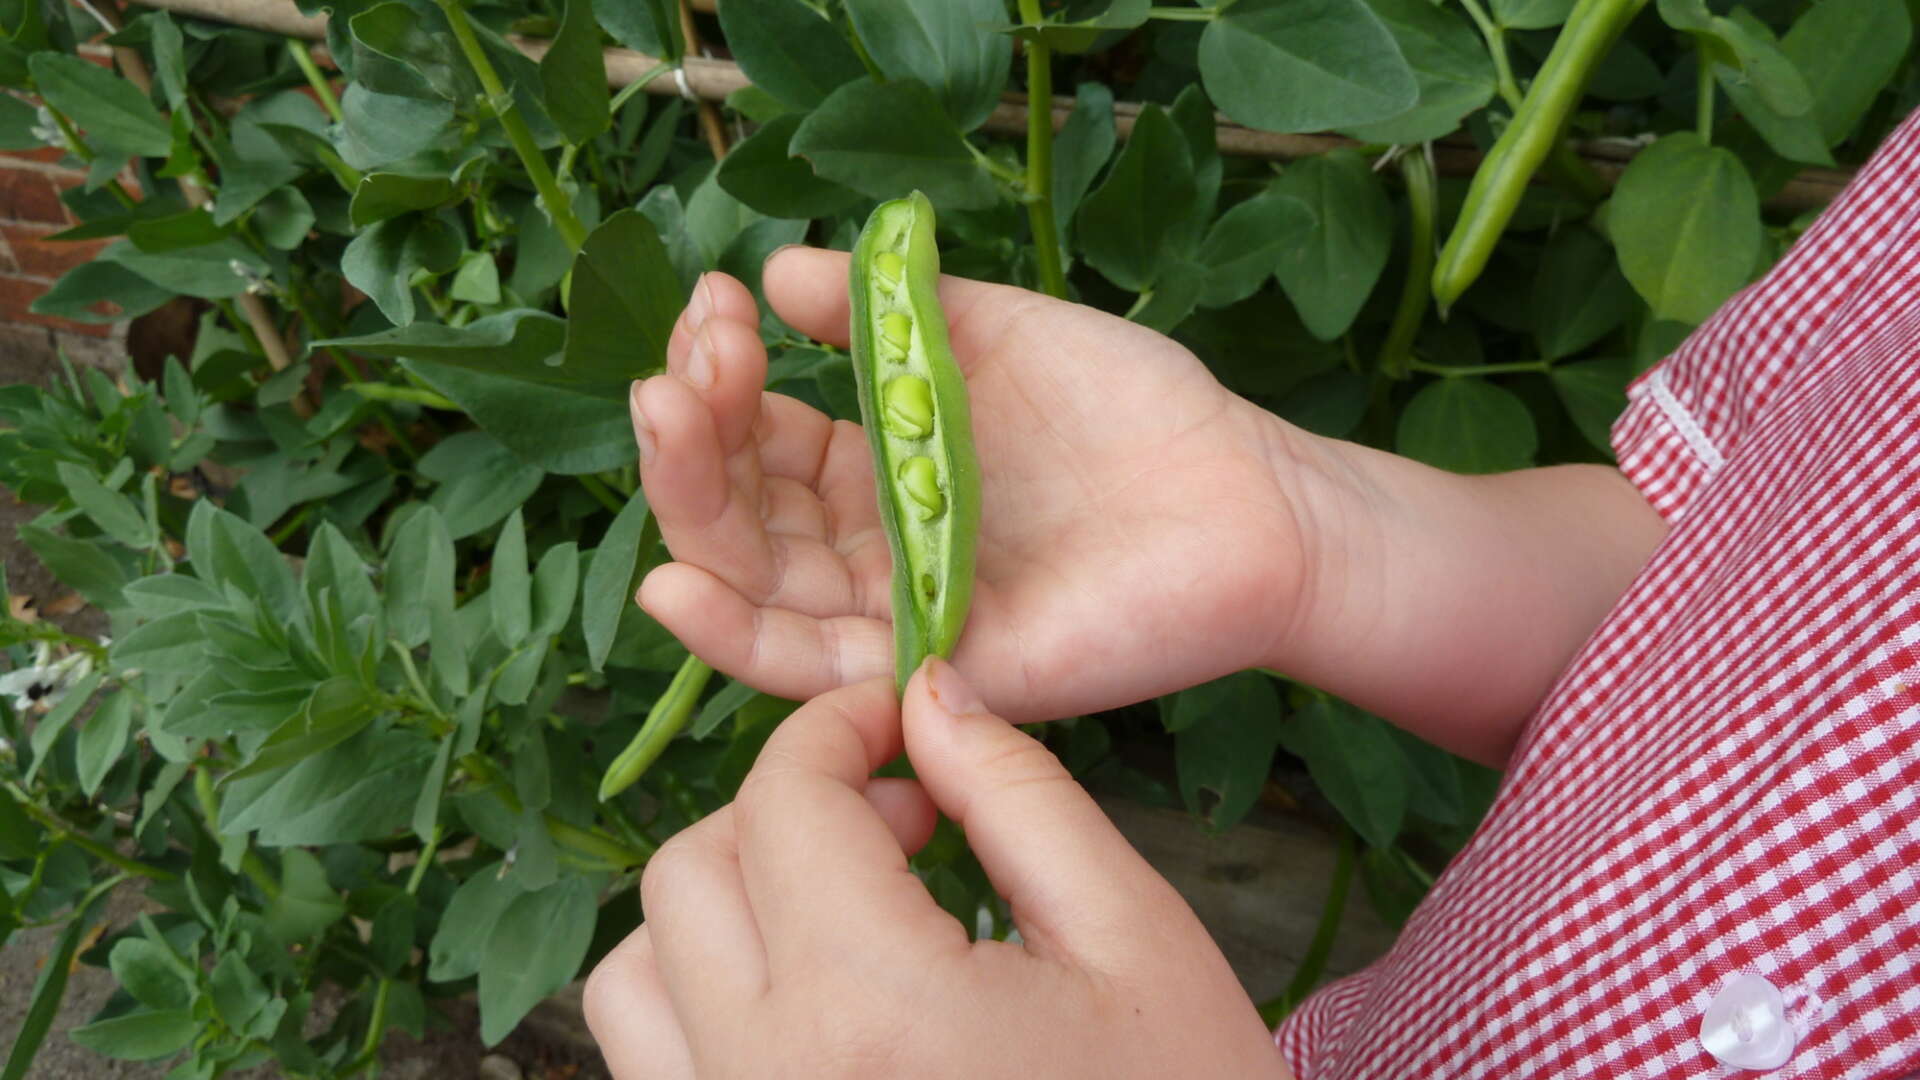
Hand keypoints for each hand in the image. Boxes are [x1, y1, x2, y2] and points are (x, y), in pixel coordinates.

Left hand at [583, 659, 1288, 1078]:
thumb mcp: (1135, 941)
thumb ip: (1020, 795)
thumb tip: (929, 696)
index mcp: (867, 1007)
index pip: (785, 802)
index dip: (838, 728)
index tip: (898, 723)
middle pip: (688, 875)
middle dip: (784, 811)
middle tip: (901, 820)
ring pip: (634, 980)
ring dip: (722, 911)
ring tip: (843, 913)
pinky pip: (656, 1075)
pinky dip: (700, 1008)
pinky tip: (816, 1007)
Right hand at [630, 249, 1328, 720]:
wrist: (1248, 496)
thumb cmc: (1134, 412)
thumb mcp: (994, 333)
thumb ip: (883, 312)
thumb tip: (776, 271)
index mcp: (877, 468)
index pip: (758, 437)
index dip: (721, 376)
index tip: (717, 304)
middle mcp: (870, 548)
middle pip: (738, 512)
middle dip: (692, 434)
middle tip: (686, 362)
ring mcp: (897, 614)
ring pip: (755, 586)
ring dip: (689, 508)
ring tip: (663, 415)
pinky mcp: (935, 673)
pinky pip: (816, 673)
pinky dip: (734, 638)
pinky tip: (672, 585)